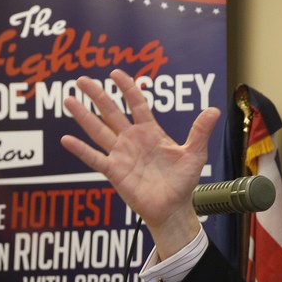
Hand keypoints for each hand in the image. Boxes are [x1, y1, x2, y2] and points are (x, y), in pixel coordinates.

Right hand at [60, 69, 219, 257]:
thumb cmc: (184, 181)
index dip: (127, 88)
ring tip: (68, 99)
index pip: (136, 104)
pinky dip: (81, 150)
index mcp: (151, 132)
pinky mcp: (115, 172)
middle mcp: (133, 140)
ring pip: (99, 131)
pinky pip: (95, 159)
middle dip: (98, 96)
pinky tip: (66, 139)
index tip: (115, 73)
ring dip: (83, 116)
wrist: (173, 208)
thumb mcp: (195, 154)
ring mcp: (121, 155)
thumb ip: (200, 131)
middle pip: (112, 113)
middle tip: (82, 80)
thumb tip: (215, 109)